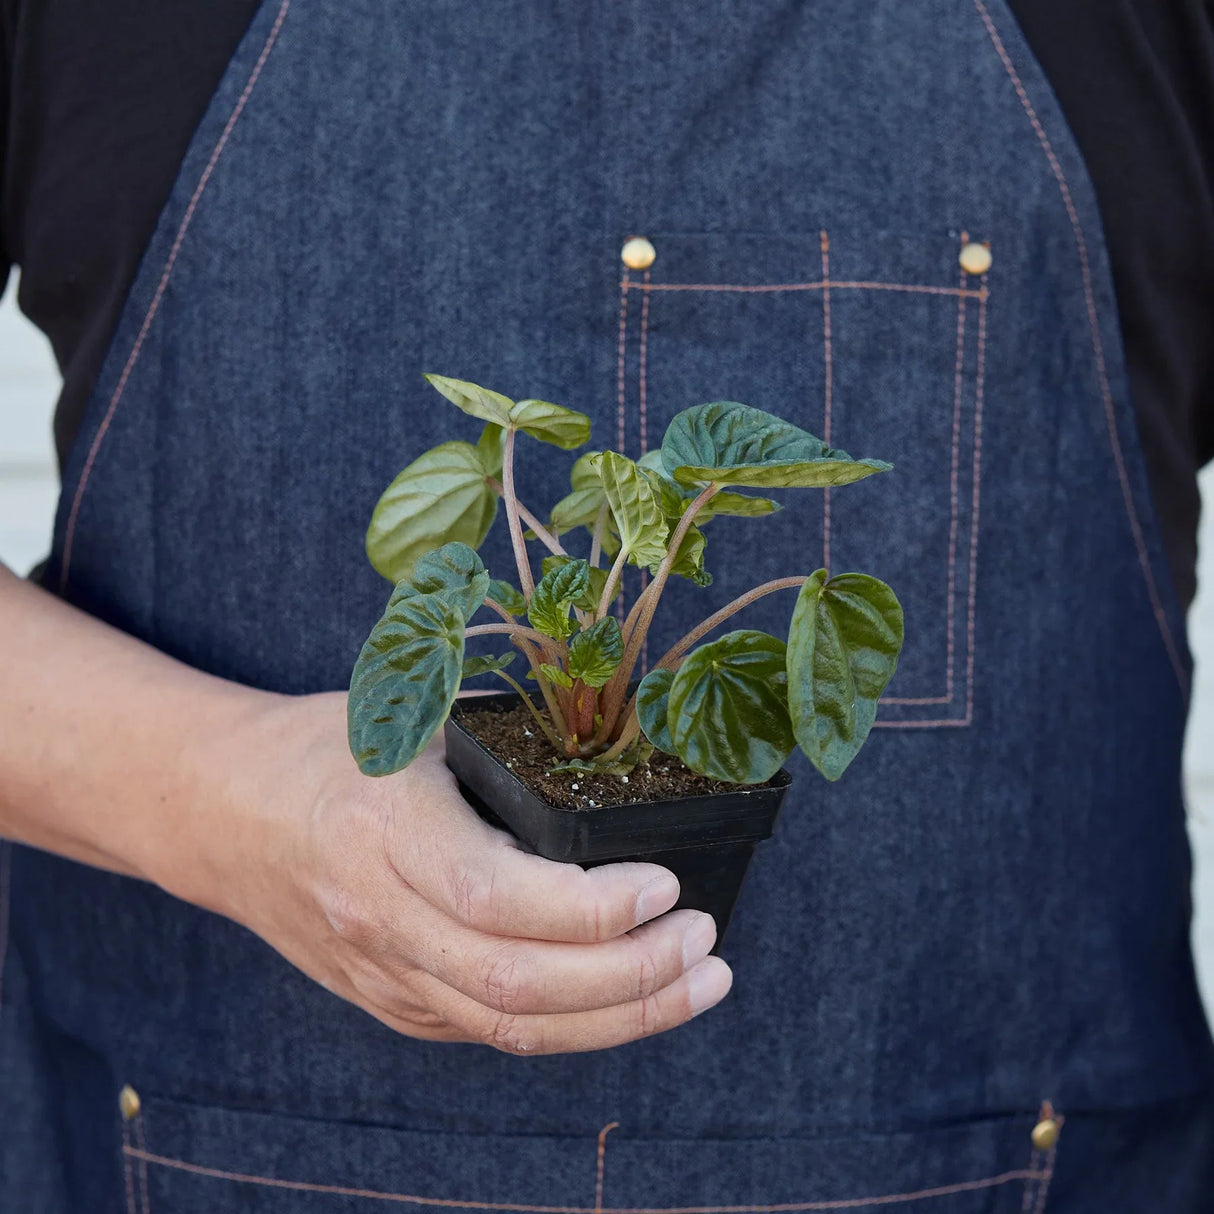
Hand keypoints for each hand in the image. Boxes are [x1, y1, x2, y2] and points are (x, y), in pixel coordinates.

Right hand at [196, 692, 732, 1054]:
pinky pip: (490, 1031)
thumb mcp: (402, 714)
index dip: (591, 907)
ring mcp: (382, 973)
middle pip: (517, 986)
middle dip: (632, 977)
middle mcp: (380, 918)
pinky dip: (572, 1023)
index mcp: (383, 831)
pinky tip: (629, 995)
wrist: (219, 813)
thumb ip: (493, 743)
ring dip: (621, 1018)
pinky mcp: (390, 1001)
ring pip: (511, 1029)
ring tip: (699, 983)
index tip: (666, 883)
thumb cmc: (321, 748)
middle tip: (706, 942)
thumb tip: (611, 745)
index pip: (496, 897)